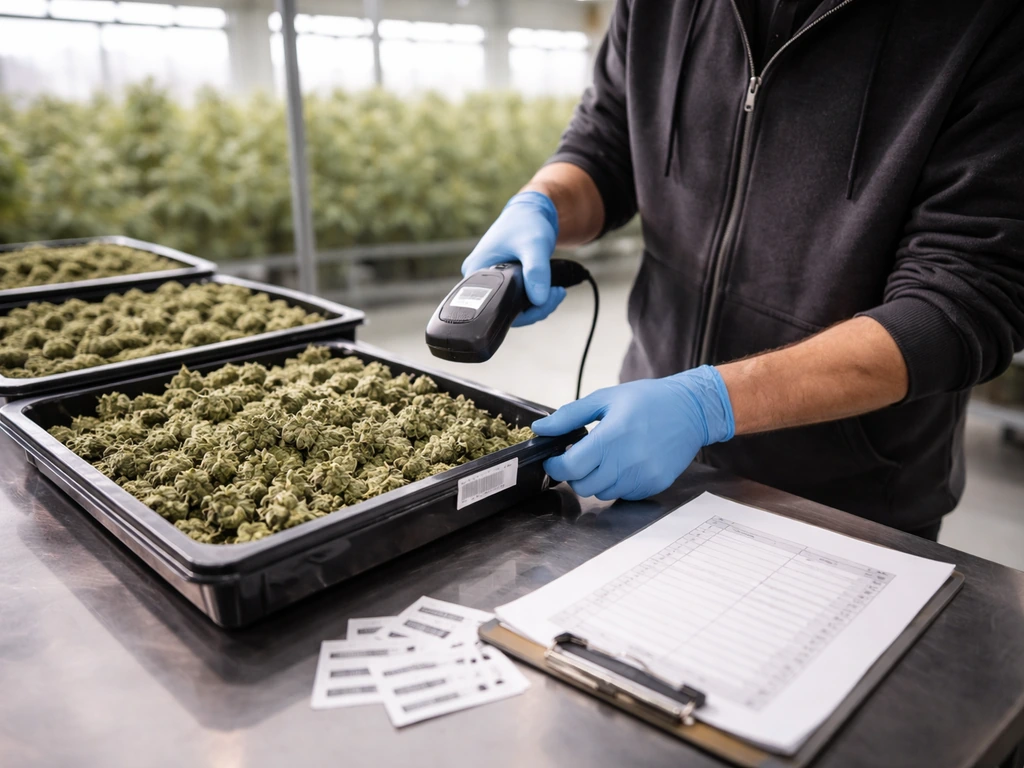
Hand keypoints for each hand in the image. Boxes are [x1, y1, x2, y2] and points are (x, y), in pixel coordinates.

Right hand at [461, 191, 565, 326]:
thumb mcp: (534, 246)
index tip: (545, 301)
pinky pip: (518, 298)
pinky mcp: (502, 280)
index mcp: (476, 271)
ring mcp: (490, 280)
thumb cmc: (527, 222)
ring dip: (538, 304)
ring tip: (557, 291)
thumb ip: (536, 272)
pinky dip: (535, 298)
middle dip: (536, 308)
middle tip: (556, 295)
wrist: (532, 210)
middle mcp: (478, 279)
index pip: (494, 308)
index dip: (524, 312)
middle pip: (505, 310)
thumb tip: (539, 300)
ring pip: (514, 306)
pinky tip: (551, 290)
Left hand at [532, 366, 734, 500]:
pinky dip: (616, 484)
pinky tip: (624, 464)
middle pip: (582, 486)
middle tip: (580, 457)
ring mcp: (641, 477)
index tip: (555, 459)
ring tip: (605, 458)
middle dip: (574, 474)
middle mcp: (626, 462)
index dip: (555, 466)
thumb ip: (569, 416)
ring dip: (596, 480)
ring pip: (602, 493)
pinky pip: (623, 494)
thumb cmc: (648, 400)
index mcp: (610, 438)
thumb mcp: (605, 399)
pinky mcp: (653, 485)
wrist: (691, 410)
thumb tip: (541, 429)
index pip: (569, 468)